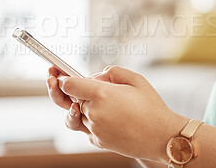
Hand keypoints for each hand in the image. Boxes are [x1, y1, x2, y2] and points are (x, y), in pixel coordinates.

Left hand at [50, 66, 187, 161]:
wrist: (163, 137)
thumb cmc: (152, 107)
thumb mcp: (136, 79)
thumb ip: (112, 72)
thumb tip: (96, 77)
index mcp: (101, 95)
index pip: (69, 85)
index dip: (61, 77)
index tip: (58, 72)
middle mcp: (93, 113)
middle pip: (69, 99)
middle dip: (63, 89)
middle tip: (52, 77)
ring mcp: (94, 130)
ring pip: (74, 115)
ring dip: (75, 106)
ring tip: (81, 99)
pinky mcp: (98, 141)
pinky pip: (86, 128)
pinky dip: (88, 120)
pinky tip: (104, 115)